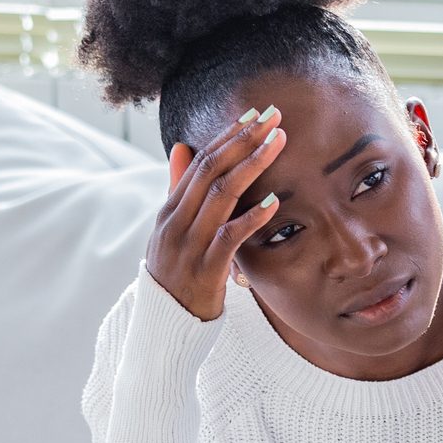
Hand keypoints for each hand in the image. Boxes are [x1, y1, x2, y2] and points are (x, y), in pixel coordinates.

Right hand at [148, 106, 286, 320]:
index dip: (228, 136)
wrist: (164, 328)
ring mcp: (188, 246)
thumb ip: (179, 191)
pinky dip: (251, 218)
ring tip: (278, 143)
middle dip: (244, 139)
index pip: (200, 162)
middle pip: (211, 170)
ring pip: (220, 195)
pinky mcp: (204, 271)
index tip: (255, 115)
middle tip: (273, 116)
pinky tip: (274, 202)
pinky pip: (228, 238)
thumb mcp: (173, 232)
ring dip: (252, 164)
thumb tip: (180, 146)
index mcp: (169, 211)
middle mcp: (175, 223)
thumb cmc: (177, 278)